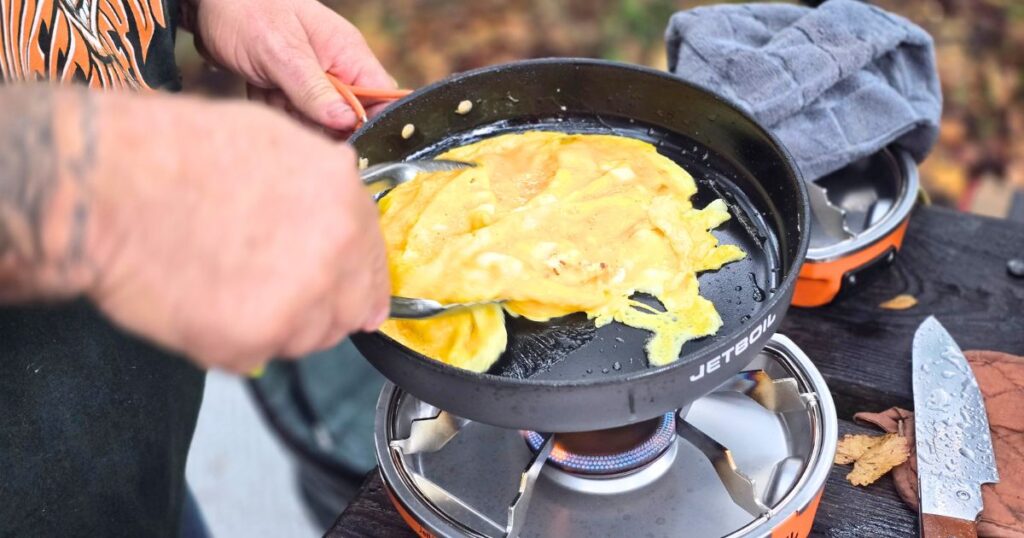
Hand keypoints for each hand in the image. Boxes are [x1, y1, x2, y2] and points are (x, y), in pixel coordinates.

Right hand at [85, 92, 389, 372]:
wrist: (107, 186)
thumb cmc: (174, 153)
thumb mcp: (274, 141)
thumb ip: (322, 187)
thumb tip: (338, 217)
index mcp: (344, 198)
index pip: (375, 261)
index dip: (359, 281)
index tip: (354, 297)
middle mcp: (335, 251)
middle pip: (350, 309)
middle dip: (320, 307)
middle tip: (274, 293)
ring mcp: (298, 300)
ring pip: (306, 338)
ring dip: (278, 325)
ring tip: (226, 286)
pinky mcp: (253, 338)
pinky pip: (258, 355)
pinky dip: (233, 340)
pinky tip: (203, 301)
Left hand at [184, 0, 394, 134]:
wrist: (207, 2)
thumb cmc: (246, 11)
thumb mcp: (282, 53)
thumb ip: (314, 90)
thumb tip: (348, 122)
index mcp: (348, 53)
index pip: (382, 96)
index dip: (373, 122)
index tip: (351, 139)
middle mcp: (337, 68)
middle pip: (350, 116)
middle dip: (322, 124)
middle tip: (292, 110)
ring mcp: (313, 79)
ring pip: (319, 121)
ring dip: (295, 119)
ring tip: (271, 96)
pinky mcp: (291, 88)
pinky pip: (295, 116)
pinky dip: (277, 113)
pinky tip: (262, 95)